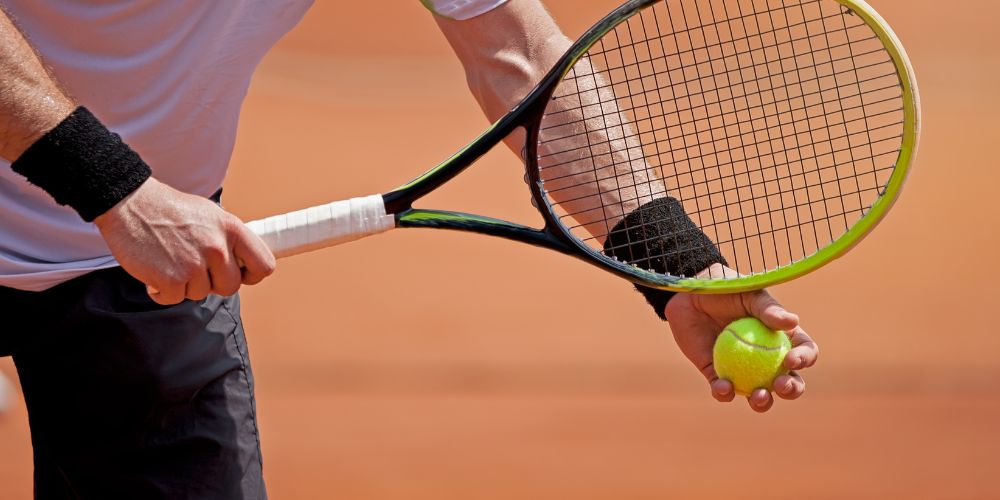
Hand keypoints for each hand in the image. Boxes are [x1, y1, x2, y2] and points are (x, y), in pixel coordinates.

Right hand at [94, 178, 275, 304]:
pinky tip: (155, 271)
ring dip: (185, 284)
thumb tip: (246, 262)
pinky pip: (175, 299)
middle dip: (213, 282)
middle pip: (231, 286)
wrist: (129, 203)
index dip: (252, 274)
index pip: (264, 264)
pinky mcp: (171, 279)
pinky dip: (163, 291)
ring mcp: (194, 264)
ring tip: (171, 260)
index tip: (241, 274)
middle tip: (194, 267)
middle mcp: (217, 247)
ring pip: (201, 293)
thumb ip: (230, 239)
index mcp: (232, 228)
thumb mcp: (211, 215)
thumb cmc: (171, 210)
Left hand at [664, 265, 818, 412]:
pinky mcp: (717, 375)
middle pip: (788, 381)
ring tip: (758, 397)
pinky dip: (724, 393)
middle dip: (791, 389)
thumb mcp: (749, 294)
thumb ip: (768, 309)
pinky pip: (724, 391)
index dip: (804, 359)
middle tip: (780, 385)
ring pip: (759, 394)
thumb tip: (792, 321)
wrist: (689, 295)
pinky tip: (723, 386)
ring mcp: (743, 369)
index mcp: (782, 337)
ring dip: (763, 402)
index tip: (791, 359)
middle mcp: (767, 358)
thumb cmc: (726, 289)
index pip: (804, 351)